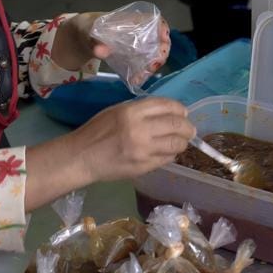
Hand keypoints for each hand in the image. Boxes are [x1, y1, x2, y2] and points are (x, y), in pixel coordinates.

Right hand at [23, 96, 193, 210]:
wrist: (82, 157)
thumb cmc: (97, 131)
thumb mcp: (117, 111)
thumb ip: (141, 110)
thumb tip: (168, 113)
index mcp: (132, 111)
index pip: (167, 105)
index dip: (180, 109)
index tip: (183, 113)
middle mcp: (140, 129)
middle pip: (177, 124)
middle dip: (187, 127)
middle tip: (189, 130)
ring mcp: (143, 150)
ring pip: (176, 144)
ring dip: (182, 142)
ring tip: (181, 142)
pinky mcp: (144, 166)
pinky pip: (167, 159)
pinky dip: (171, 154)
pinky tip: (167, 152)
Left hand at [52, 12, 171, 77]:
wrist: (80, 37)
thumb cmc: (87, 29)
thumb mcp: (87, 34)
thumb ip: (94, 42)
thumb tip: (102, 51)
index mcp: (129, 20)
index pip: (154, 19)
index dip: (162, 28)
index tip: (163, 40)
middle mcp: (137, 30)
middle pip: (158, 38)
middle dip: (160, 52)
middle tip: (153, 66)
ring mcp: (136, 43)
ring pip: (153, 52)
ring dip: (152, 64)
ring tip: (142, 75)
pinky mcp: (131, 55)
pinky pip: (142, 62)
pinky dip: (142, 71)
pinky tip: (135, 79)